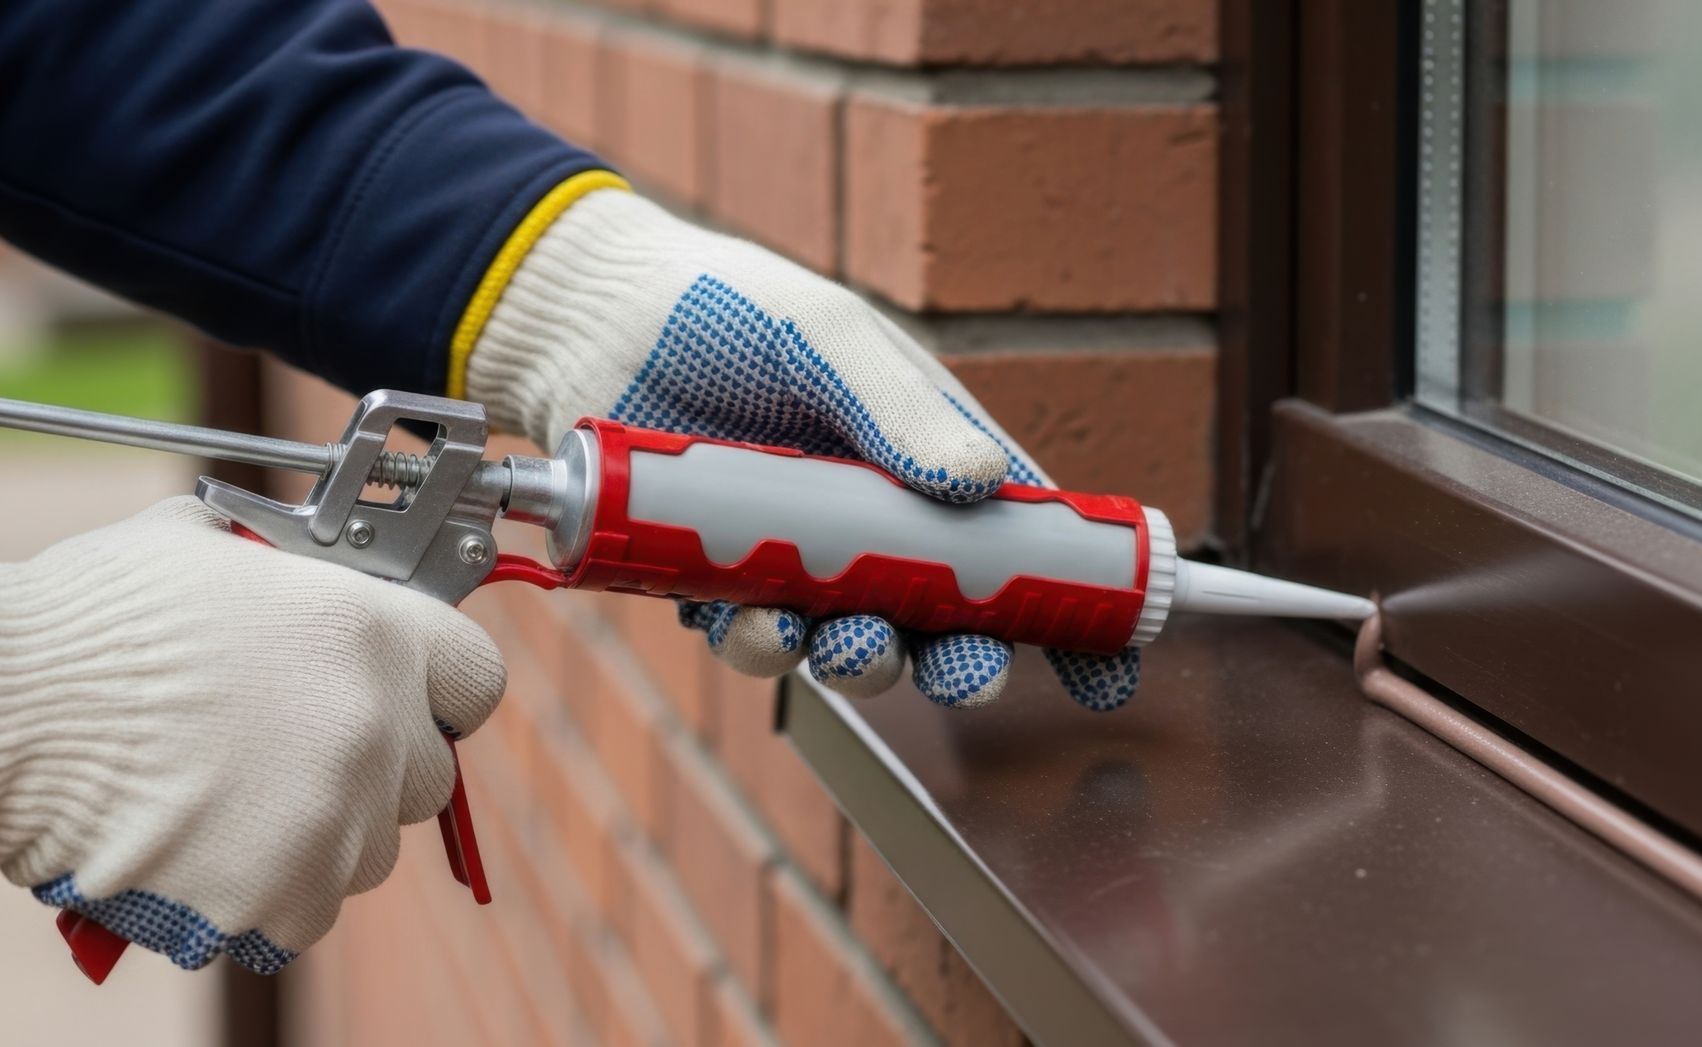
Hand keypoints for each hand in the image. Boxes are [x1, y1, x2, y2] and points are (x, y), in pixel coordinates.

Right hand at [0, 497, 505, 971]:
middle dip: (380, 766)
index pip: (477, 676)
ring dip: (328, 829)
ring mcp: (335, 821)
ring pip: (373, 847)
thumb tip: (305, 571)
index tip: (413, 698)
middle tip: (302, 751)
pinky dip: (272, 889)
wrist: (1, 712)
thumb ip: (291, 575)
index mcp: (373, 634)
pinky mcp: (284, 898)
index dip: (442, 689)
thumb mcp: (210, 553)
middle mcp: (373, 729)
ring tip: (241, 799)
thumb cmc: (89, 623)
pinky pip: (310, 907)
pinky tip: (212, 847)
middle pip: (431, 774)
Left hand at [467, 188, 1139, 710]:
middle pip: (946, 611)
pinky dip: (766, 649)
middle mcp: (871, 514)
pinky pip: (757, 637)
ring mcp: (797, 552)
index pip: (1022, 536)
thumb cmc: (726, 308)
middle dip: (965, 656)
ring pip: (856, 639)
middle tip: (967, 671)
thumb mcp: (828, 338)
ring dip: (867, 663)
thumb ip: (901, 411)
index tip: (1109, 664)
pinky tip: (763, 631)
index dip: (1070, 602)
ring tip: (852, 650)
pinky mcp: (717, 579)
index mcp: (925, 451)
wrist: (591, 320)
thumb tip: (985, 488)